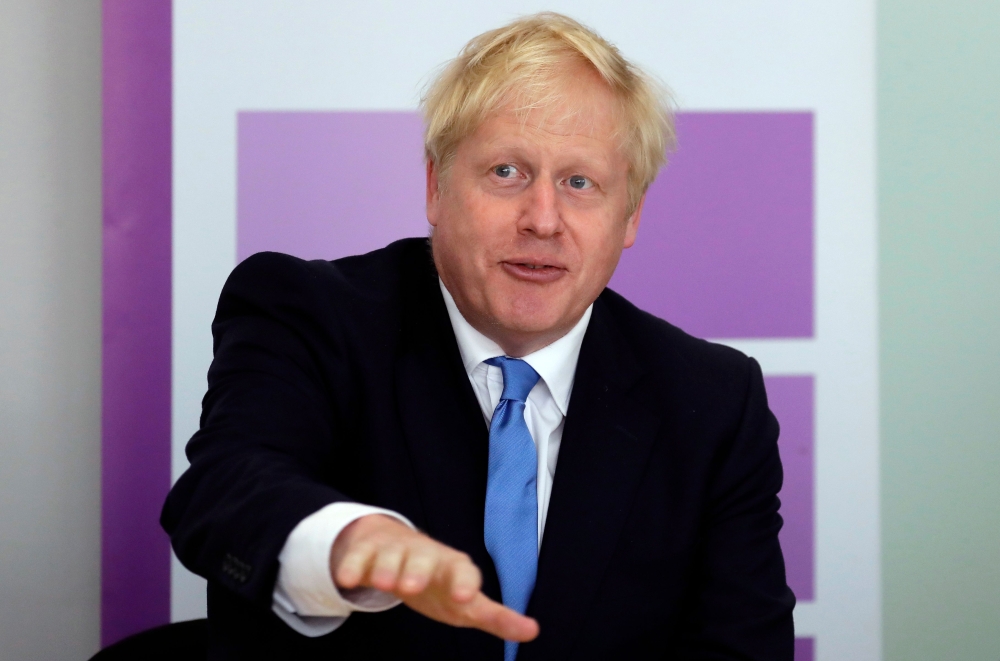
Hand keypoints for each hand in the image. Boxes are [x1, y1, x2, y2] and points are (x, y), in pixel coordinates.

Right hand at [330, 514, 538, 642]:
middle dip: (418, 572)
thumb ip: (496, 617)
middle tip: (411, 587)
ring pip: (390, 557)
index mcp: (453, 567)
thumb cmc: (439, 583)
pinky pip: (359, 558)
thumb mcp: (467, 602)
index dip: (465, 583)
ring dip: (387, 569)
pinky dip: (352, 567)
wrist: (398, 548)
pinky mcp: (368, 553)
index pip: (464, 571)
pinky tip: (347, 579)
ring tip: (384, 583)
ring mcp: (395, 551)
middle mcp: (425, 555)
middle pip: (423, 560)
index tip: (466, 598)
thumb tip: (533, 630)